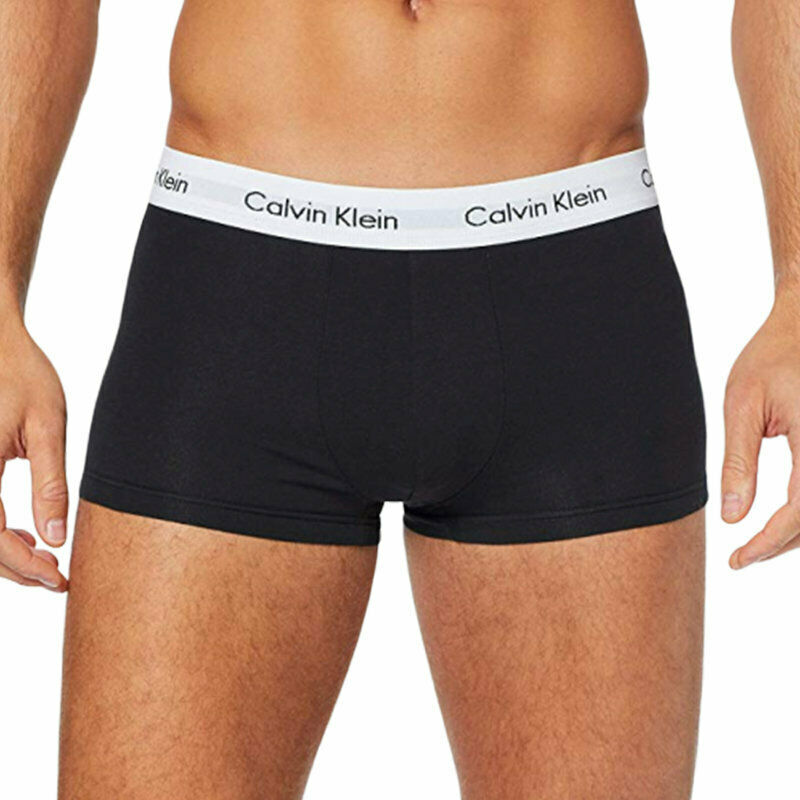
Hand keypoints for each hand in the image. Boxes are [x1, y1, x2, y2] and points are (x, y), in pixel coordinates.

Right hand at [0, 317, 67, 590]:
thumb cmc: (22, 376)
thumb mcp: (47, 427)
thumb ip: (50, 485)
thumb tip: (55, 538)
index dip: (24, 567)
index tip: (59, 578)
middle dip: (15, 569)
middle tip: (58, 577)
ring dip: (2, 556)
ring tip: (45, 560)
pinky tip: (24, 536)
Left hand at [723, 288, 799, 568]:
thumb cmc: (771, 356)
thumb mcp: (743, 404)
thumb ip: (738, 462)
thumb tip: (733, 517)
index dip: (769, 543)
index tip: (738, 560)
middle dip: (782, 545)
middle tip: (741, 558)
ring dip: (799, 534)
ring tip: (757, 544)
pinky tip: (782, 521)